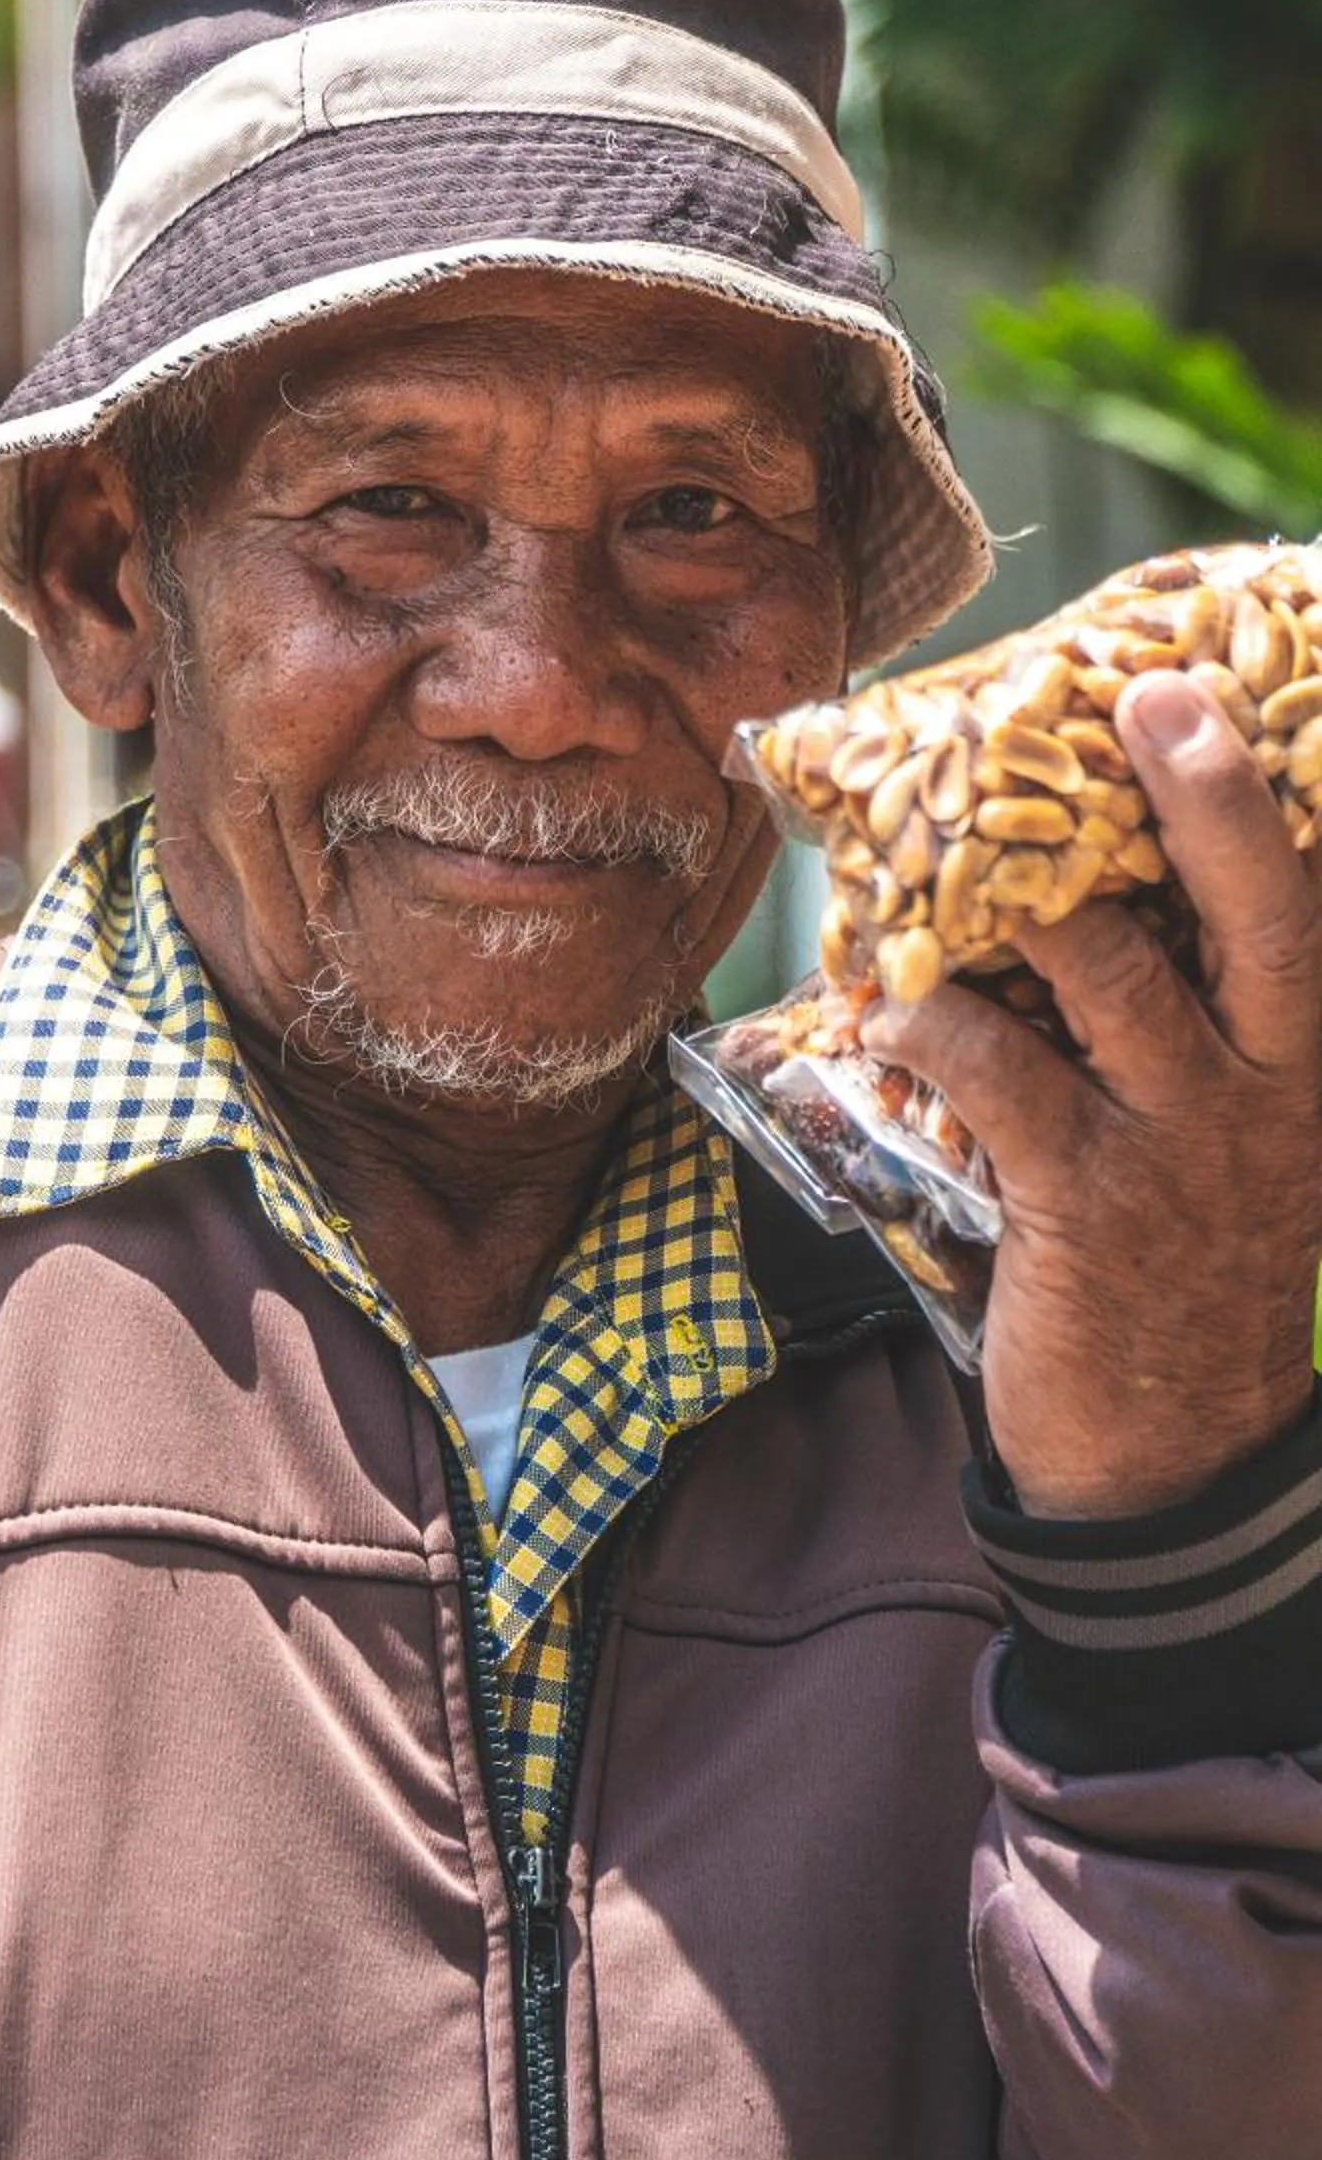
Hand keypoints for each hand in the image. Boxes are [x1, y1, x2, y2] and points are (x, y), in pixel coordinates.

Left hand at [863, 669, 1321, 1518]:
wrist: (1176, 1464)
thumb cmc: (1193, 1278)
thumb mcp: (1242, 1155)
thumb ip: (1203, 1043)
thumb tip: (1096, 919)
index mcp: (1315, 1065)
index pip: (1313, 914)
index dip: (1279, 805)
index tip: (1238, 697)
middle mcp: (1272, 1088)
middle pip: (1263, 909)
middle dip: (1211, 793)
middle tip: (1155, 695)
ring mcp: (1187, 1143)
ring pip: (1107, 969)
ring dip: (1008, 902)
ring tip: (934, 851)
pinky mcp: (1088, 1200)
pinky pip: (998, 1071)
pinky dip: (928, 1021)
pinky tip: (881, 1006)